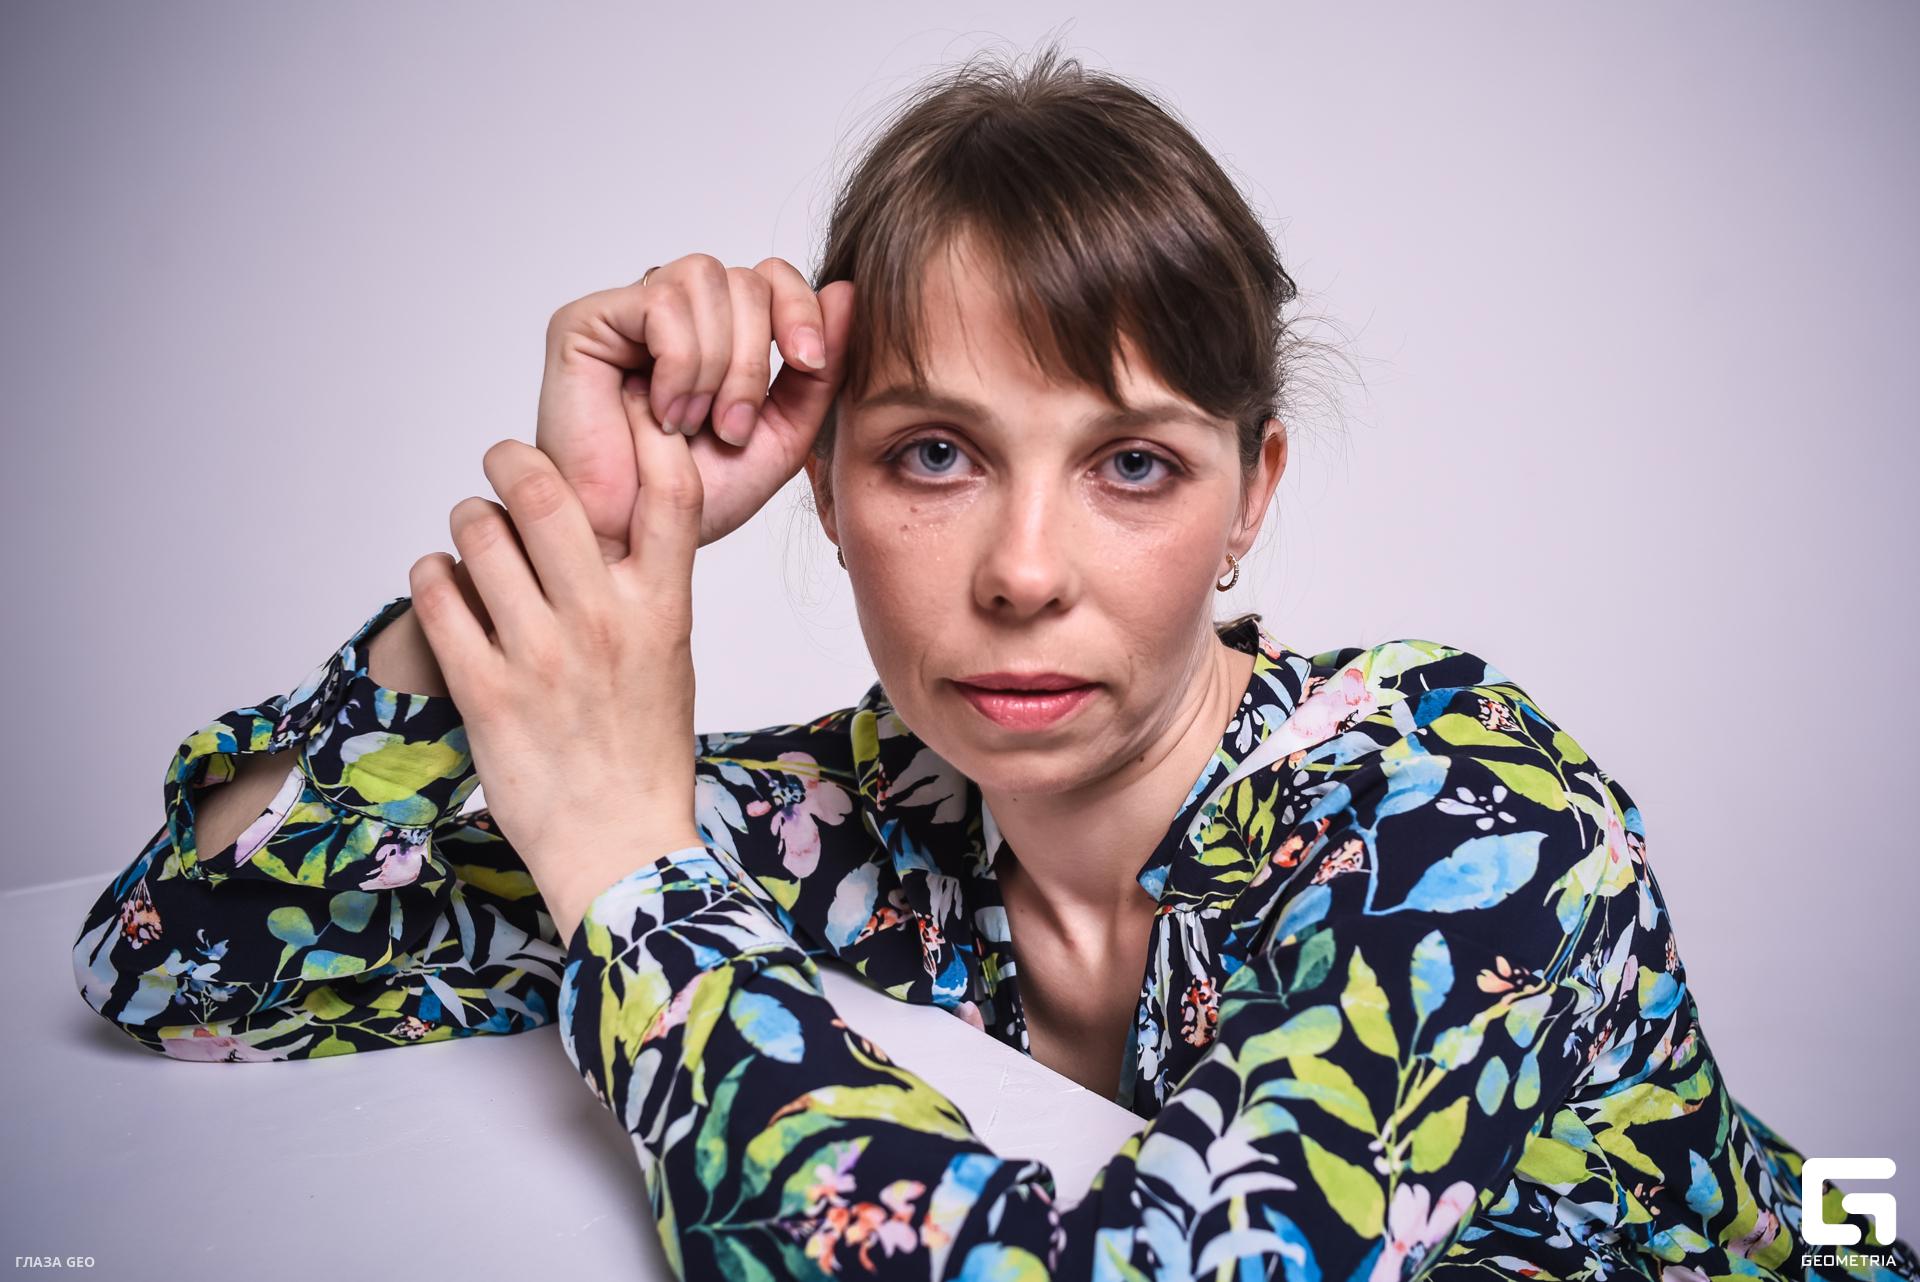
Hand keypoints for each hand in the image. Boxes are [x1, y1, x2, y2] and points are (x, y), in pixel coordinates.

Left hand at [409, 387, 708, 941]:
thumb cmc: (644, 751)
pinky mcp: (483, 690)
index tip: (622, 424)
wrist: (618, 846)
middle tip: (503, 463)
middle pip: (546, 489)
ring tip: (471, 535)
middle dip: (513, 458)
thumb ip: (645, 585)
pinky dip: (432, 575)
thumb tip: (604, 517)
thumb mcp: (670, 657)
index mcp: (662, 609)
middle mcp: (603, 621)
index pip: (670, 489)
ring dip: (467, 519)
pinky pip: (437, 595)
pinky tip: (443, 583)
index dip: (645, 437)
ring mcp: (541, 655)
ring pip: (478, 532)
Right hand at [536, 255, 852, 558]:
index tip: (810, 363)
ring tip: (692, 424)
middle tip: (733, 427)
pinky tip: (660, 412)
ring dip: (715, 366)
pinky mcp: (587, 320)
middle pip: (745, 279)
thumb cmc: (692, 499)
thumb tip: (846, 292)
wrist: (631, 541)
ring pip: (705, 279)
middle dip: (754, 360)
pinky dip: (678, 364)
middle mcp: (676, 313)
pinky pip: (661, 302)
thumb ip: (819, 372)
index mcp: (720, 333)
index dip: (800, 309)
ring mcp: (629, 311)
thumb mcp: (782, 436)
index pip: (772, 276)